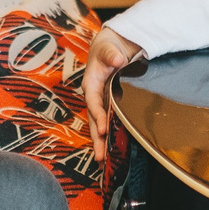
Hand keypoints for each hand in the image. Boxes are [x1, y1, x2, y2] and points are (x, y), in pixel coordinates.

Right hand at [82, 25, 143, 148]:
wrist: (111, 48)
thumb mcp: (108, 48)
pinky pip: (108, 123)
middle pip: (93, 120)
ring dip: (101, 142)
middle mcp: (93, 96)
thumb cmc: (108, 48)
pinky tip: (113, 151)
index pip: (93, 102)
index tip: (102, 129)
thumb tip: (117, 60)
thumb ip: (111, 54)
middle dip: (96, 139)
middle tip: (99, 157)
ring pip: (98, 125)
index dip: (97, 116)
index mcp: (91, 83)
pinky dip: (109, 136)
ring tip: (102, 162)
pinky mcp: (109, 106)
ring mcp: (101, 102)